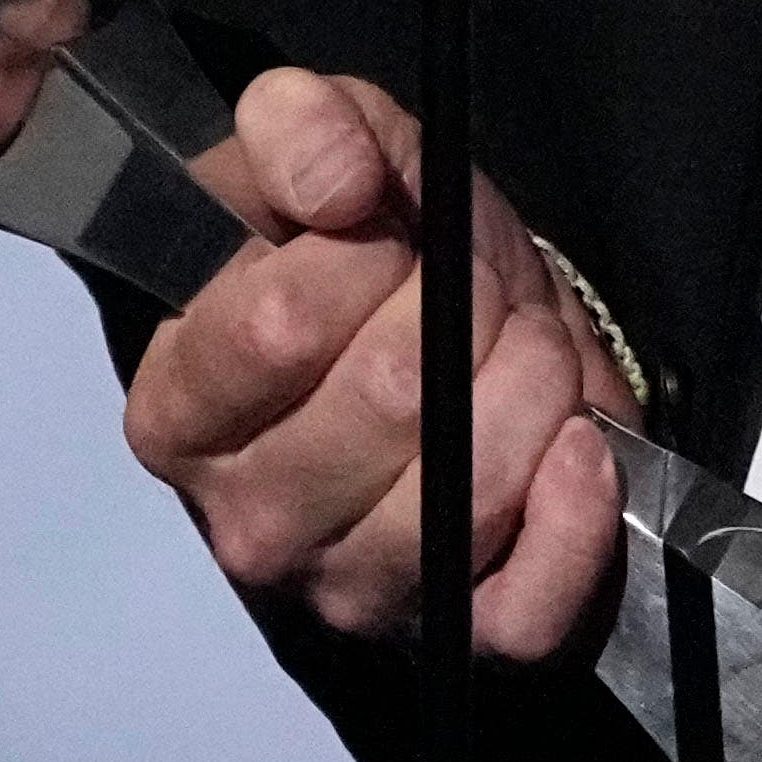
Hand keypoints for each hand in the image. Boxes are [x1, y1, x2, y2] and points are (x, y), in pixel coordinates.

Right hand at [118, 68, 636, 663]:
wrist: (462, 325)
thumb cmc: (376, 249)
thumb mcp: (329, 146)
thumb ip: (302, 127)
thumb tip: (337, 180)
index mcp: (181, 406)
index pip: (278, 327)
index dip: (364, 255)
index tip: (389, 232)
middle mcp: (248, 519)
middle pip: (393, 402)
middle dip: (469, 311)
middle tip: (480, 289)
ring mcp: (349, 589)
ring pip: (462, 496)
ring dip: (531, 390)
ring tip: (527, 350)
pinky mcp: (453, 634)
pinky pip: (523, 608)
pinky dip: (572, 521)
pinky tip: (579, 446)